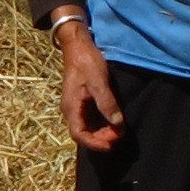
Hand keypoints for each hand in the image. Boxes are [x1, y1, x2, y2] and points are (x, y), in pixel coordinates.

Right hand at [57, 18, 125, 152]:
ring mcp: (75, 106)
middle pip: (83, 133)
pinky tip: (112, 120)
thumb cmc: (86, 61)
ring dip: (101, 132)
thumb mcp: (98, 81)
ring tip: (118, 130)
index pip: (79, 134)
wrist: (77, 46)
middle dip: (101, 138)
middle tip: (119, 134)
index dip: (95, 143)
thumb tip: (117, 123)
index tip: (111, 144)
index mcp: (71, 107)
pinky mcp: (81, 101)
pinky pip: (89, 119)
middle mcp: (71, 110)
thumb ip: (107, 103)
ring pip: (86, 127)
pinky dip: (101, 123)